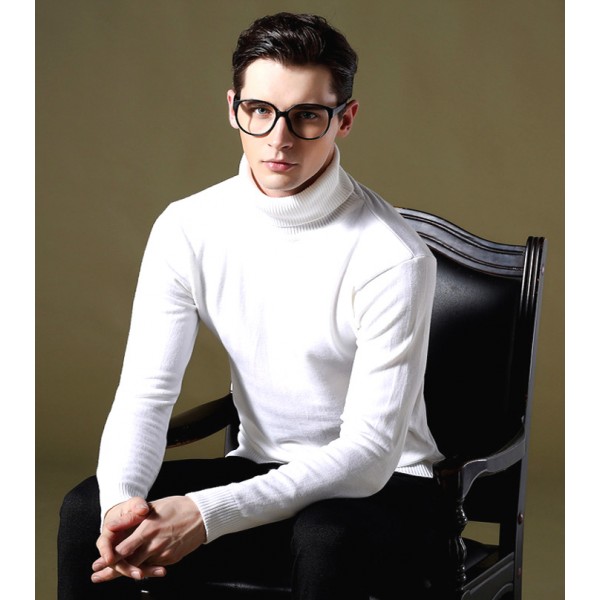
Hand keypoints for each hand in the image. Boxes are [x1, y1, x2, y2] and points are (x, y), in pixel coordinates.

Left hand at [91, 496, 205, 582]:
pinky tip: (136, 568)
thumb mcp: (153, 506)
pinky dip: (143, 567)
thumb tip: (113, 526)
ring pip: (140, 568)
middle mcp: (154, 544)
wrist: (203, 515)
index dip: (108, 559)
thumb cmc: (177, 507)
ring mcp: (163, 553)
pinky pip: (153, 566)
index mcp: (148, 529)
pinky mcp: (171, 559)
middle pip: (128, 563)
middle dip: (111, 572)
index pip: (123, 549)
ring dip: (126, 571)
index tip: (97, 564)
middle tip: (97, 576)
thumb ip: (133, 518)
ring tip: (109, 575)